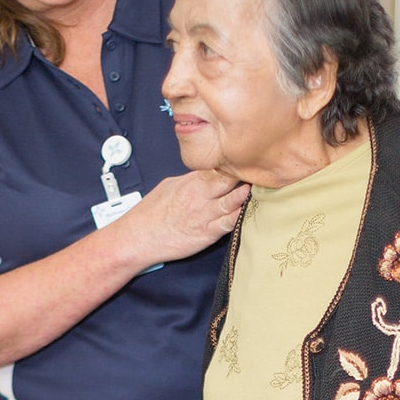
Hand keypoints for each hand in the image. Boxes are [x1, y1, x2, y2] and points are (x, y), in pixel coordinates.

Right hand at [125, 170, 248, 262]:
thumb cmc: (151, 213)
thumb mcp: (170, 186)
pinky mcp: (207, 234)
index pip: (219, 167)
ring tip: (260, 190)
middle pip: (230, 181)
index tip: (247, 161)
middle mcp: (200, 196)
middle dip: (245, 176)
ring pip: (234, 201)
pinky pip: (230, 223)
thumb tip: (207, 174)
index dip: (235, 164)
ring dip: (247, 195)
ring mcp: (205, 216)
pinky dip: (240, 216)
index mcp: (191, 182)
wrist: (138, 238)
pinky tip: (249, 212)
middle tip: (259, 174)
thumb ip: (191, 179)